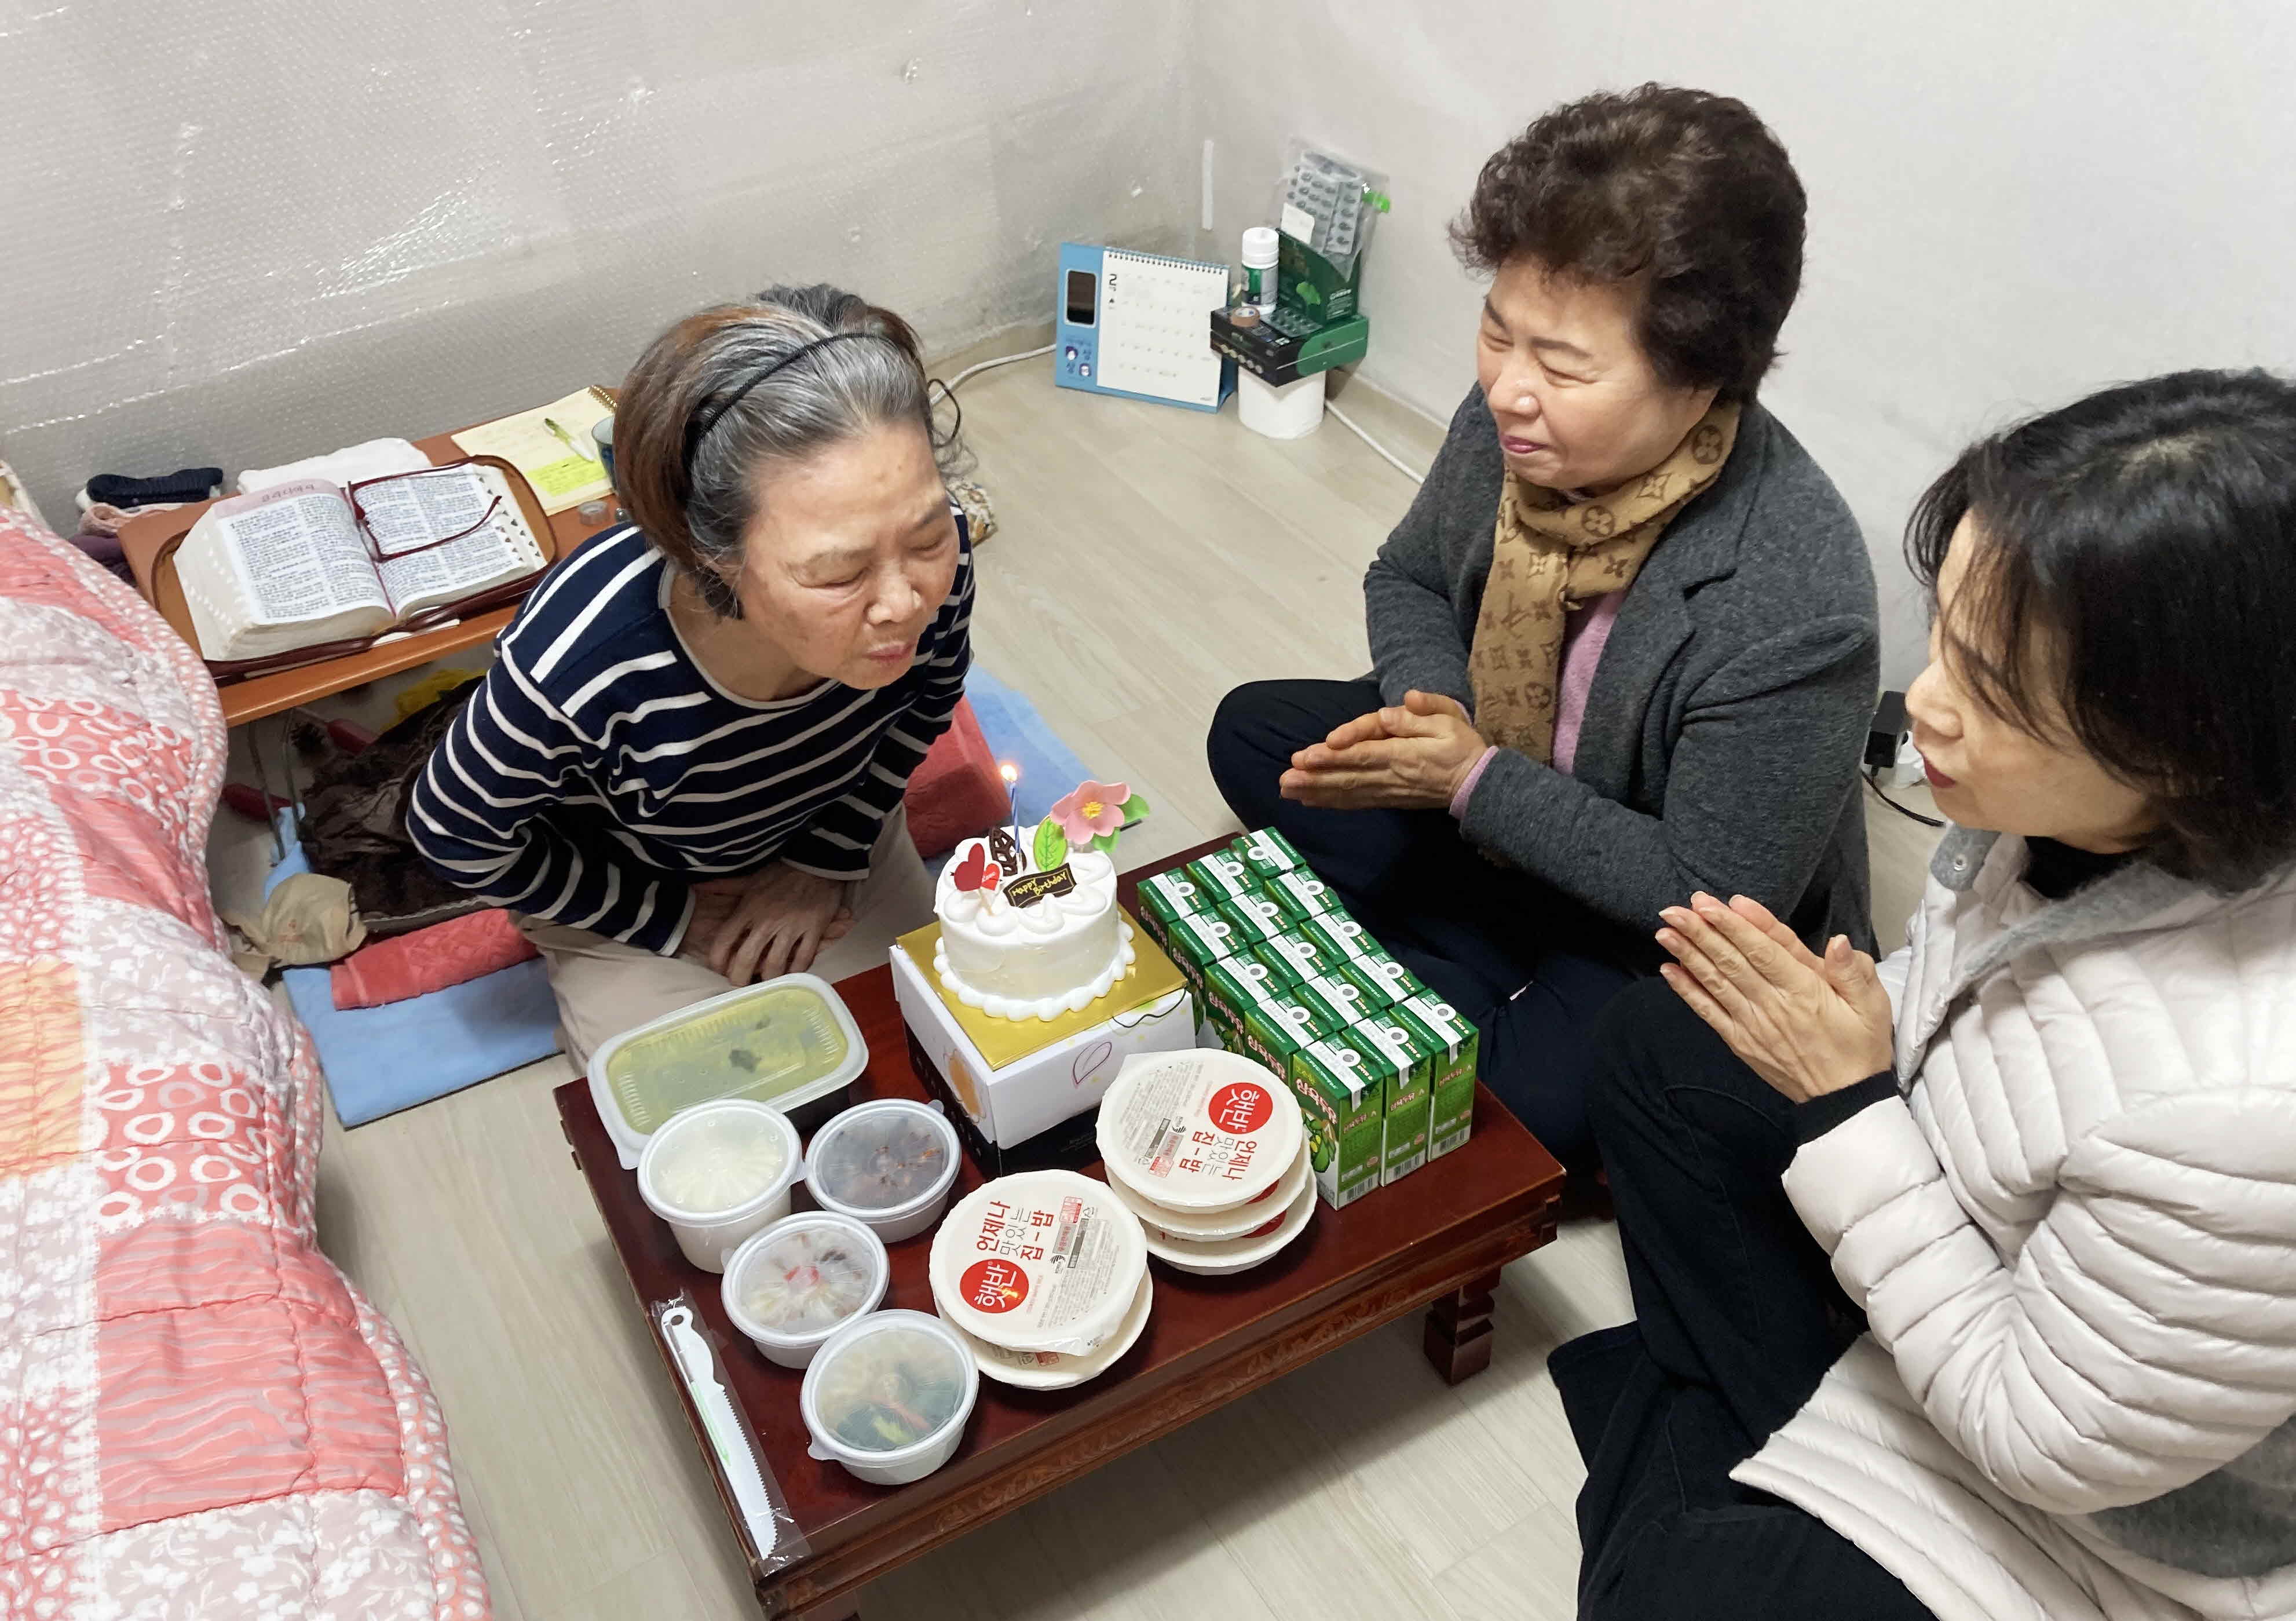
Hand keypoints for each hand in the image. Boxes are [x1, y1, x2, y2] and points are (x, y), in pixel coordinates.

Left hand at [680, 862, 854, 985]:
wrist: (817, 860)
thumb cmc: (781, 871)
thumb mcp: (750, 878)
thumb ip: (724, 886)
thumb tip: (696, 886)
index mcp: (748, 909)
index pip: (724, 941)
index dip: (717, 960)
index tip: (718, 969)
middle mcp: (767, 921)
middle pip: (747, 959)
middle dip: (739, 978)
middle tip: (740, 984)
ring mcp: (791, 926)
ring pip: (776, 964)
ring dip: (769, 978)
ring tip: (766, 983)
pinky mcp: (814, 929)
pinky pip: (804, 959)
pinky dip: (796, 970)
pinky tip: (792, 974)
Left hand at [1279, 690, 1488, 810]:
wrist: (1477, 784)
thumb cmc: (1461, 746)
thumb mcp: (1450, 720)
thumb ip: (1424, 712)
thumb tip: (1404, 701)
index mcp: (1405, 754)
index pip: (1365, 754)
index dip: (1335, 756)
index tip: (1310, 756)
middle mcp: (1392, 776)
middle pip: (1348, 777)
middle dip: (1315, 777)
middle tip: (1286, 777)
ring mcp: (1389, 791)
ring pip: (1348, 792)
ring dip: (1317, 791)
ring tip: (1287, 790)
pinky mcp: (1388, 799)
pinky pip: (1355, 801)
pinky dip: (1331, 801)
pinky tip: (1310, 800)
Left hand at [1655, 892, 1893, 1101]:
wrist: (1845, 1101)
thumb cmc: (1861, 1047)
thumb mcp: (1873, 1006)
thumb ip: (1853, 972)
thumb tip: (1839, 941)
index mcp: (1804, 991)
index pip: (1763, 951)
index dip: (1736, 926)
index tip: (1713, 905)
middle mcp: (1772, 1005)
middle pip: (1732, 961)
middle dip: (1702, 932)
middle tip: (1675, 908)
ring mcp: (1752, 1025)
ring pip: (1715, 982)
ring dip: (1688, 955)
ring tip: (1664, 930)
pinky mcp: (1741, 1042)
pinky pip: (1709, 1013)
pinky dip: (1687, 991)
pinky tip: (1669, 971)